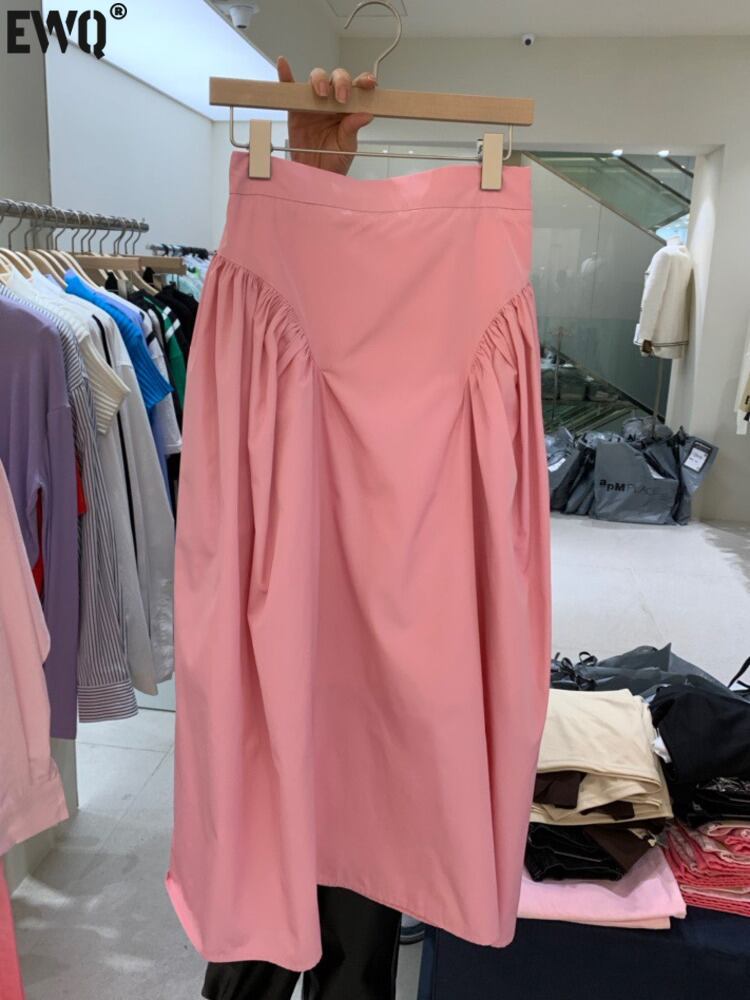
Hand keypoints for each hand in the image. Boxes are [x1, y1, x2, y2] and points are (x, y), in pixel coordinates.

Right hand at [277, 56, 375, 174]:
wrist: (315, 174)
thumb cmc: (333, 160)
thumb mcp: (347, 146)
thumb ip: (353, 128)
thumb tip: (366, 114)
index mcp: (349, 108)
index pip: (358, 88)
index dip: (364, 81)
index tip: (369, 83)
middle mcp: (332, 101)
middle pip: (337, 78)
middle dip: (341, 82)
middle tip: (341, 98)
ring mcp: (314, 102)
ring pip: (317, 78)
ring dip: (320, 80)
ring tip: (322, 93)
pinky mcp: (296, 109)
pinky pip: (290, 88)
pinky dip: (285, 75)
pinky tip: (284, 64)